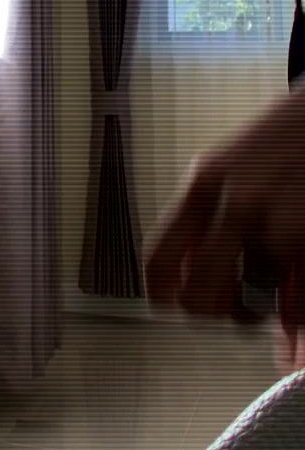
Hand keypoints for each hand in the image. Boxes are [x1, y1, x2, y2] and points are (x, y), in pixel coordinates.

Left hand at [145, 86, 304, 373]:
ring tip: (278, 287)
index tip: (170, 306)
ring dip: (265, 306)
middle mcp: (236, 204)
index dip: (161, 294)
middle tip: (236, 307)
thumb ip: (208, 215)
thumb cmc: (287, 136)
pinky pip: (295, 304)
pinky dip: (295, 307)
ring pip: (255, 302)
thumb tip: (192, 277)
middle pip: (199, 296)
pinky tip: (296, 287)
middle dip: (218, 312)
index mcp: (204, 183)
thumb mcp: (231, 164)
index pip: (159, 257)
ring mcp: (278, 223)